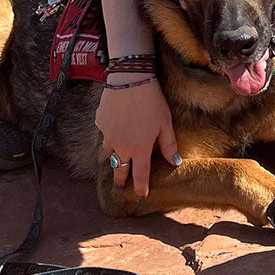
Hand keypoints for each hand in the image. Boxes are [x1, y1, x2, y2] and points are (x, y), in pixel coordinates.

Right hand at [95, 76, 179, 196]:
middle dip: (121, 180)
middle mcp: (121, 146)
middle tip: (121, 185)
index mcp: (139, 148)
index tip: (141, 196)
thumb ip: (168, 144)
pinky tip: (116, 128)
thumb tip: (175, 162)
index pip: (140, 176)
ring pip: (109, 153)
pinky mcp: (100, 122)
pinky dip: (110, 135)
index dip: (140, 188)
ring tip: (117, 160)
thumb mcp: (165, 123)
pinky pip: (104, 134)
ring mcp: (108, 135)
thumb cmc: (151, 101)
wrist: (130, 78)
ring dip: (114, 158)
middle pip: (119, 170)